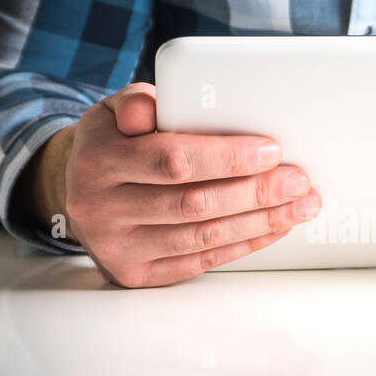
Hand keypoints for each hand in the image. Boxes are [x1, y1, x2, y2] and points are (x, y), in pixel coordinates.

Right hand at [18, 83, 320, 286]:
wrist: (77, 192)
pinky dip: (243, 244)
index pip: (172, 160)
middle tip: (298, 180)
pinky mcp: (135, 273)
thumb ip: (137, 102)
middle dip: (255, 192)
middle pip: (194, 203)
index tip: (270, 151)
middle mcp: (102, 208)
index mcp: (99, 160)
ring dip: (259, 222)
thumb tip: (153, 107)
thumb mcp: (113, 111)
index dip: (226, 158)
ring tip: (299, 205)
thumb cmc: (113, 144)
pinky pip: (199, 260)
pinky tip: (272, 228)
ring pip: (202, 236)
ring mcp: (118, 246)